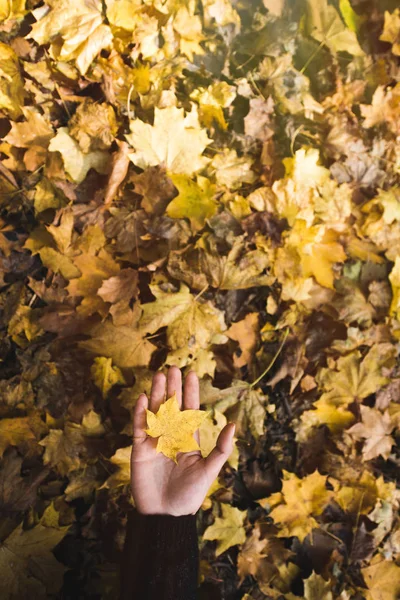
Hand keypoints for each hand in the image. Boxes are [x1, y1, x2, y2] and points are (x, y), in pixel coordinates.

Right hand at [130, 366, 235, 515]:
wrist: (166, 516)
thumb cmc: (189, 495)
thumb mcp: (209, 471)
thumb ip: (221, 448)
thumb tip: (233, 425)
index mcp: (188, 438)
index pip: (189, 410)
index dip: (189, 392)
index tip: (190, 374)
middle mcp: (171, 435)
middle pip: (170, 406)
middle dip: (172, 387)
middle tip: (172, 368)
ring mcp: (154, 441)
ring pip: (154, 411)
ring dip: (155, 394)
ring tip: (158, 376)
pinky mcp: (139, 449)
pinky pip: (139, 427)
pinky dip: (140, 413)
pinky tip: (142, 398)